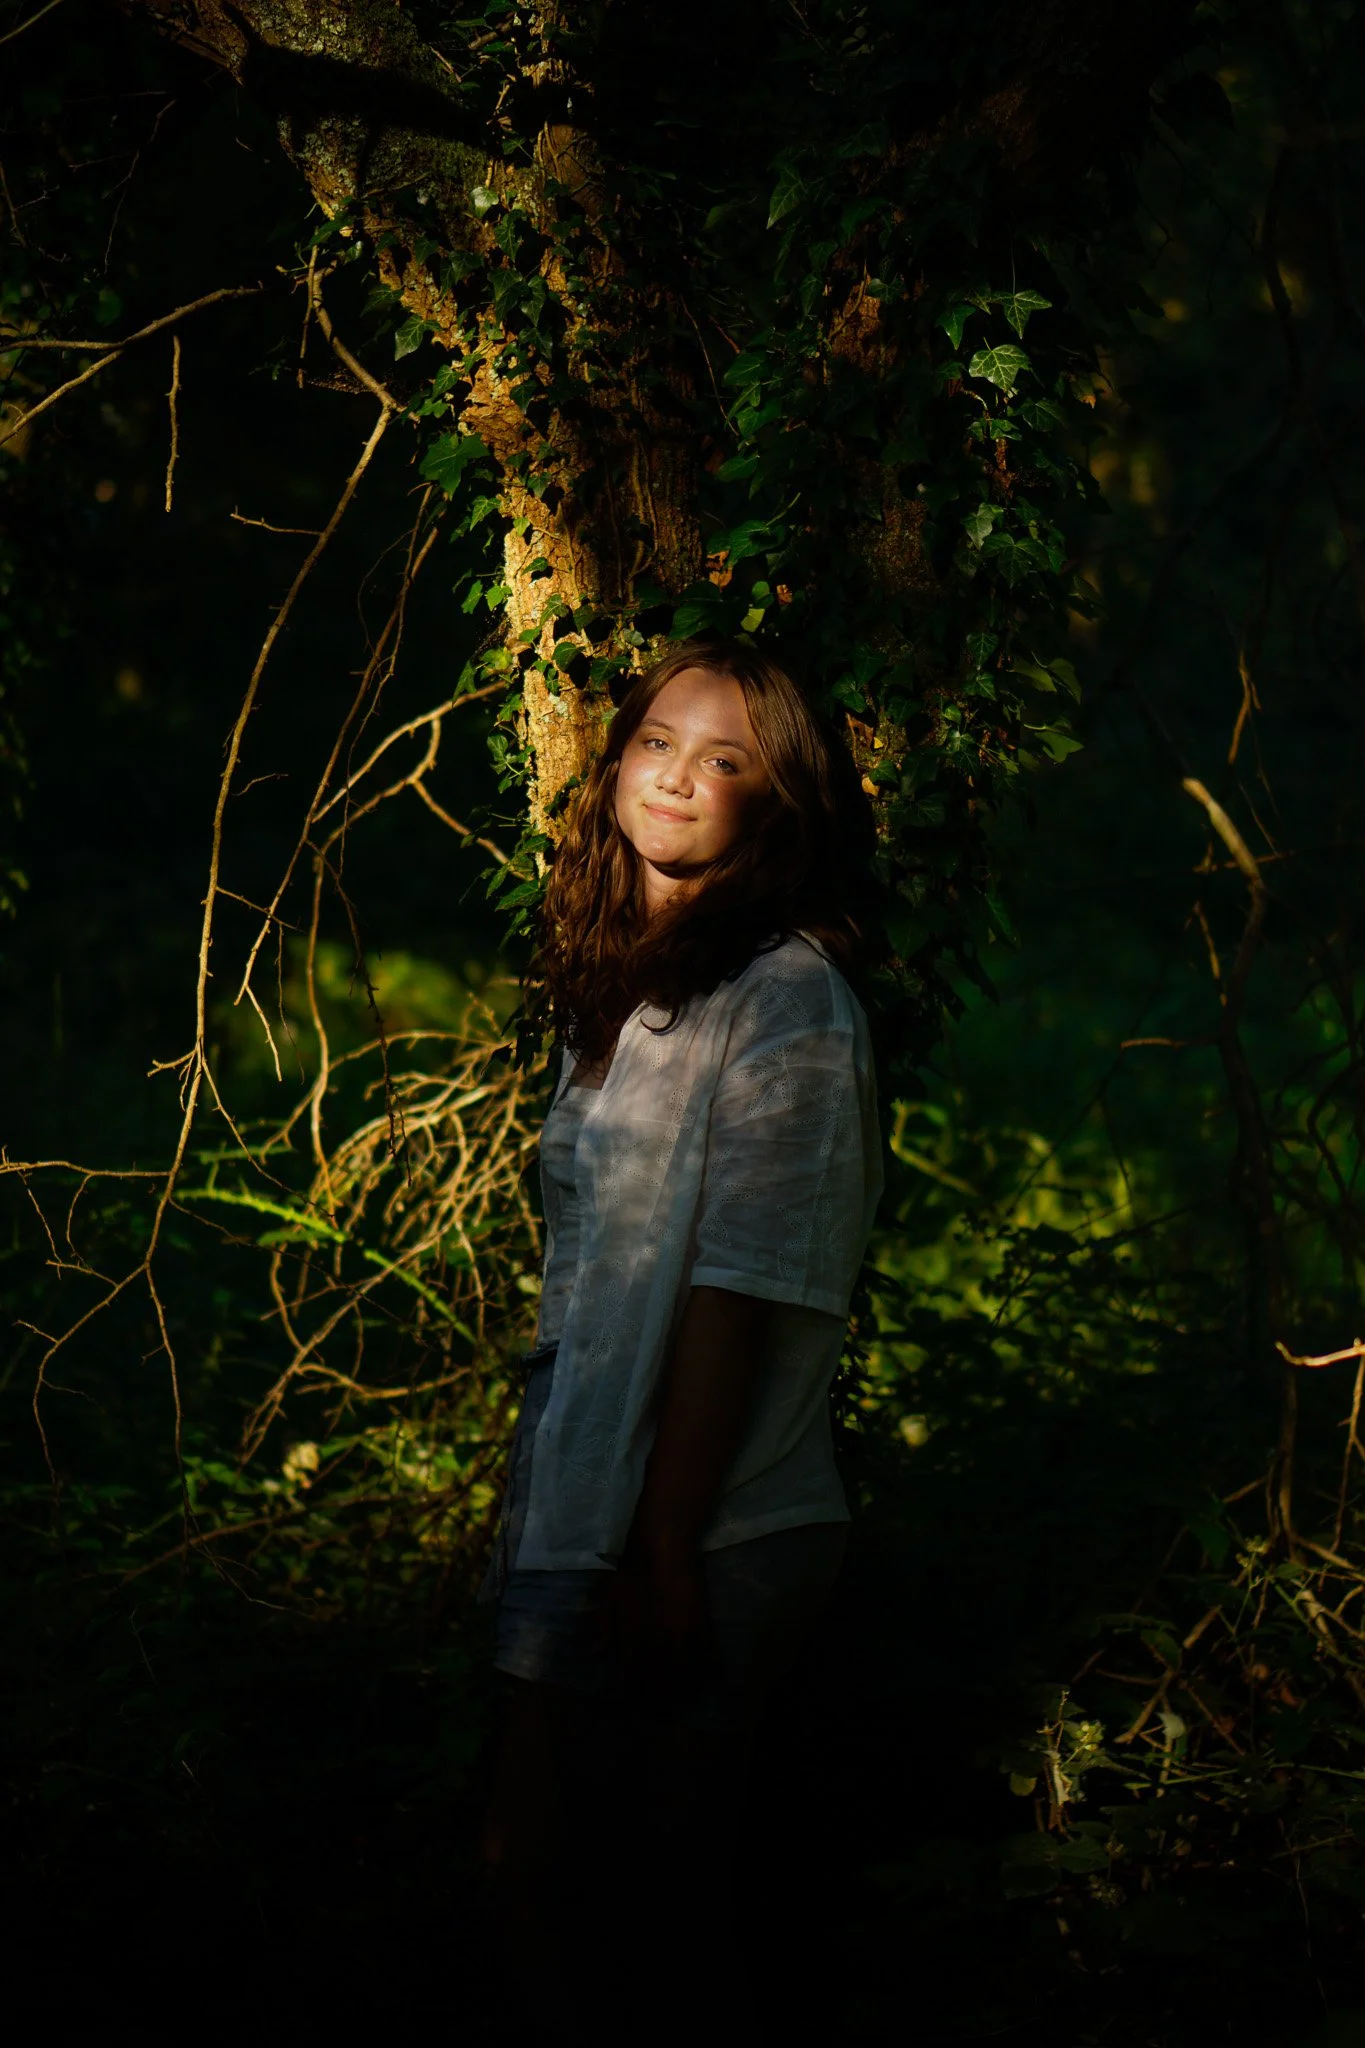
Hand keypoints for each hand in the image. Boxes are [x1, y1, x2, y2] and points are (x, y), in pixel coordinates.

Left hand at [604, 1546, 711, 1705]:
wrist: (660, 1549)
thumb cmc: (630, 1572)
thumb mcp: (608, 1599)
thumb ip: (603, 1628)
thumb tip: (596, 1653)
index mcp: (628, 1638)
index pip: (630, 1677)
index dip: (632, 1695)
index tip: (635, 1706)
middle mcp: (652, 1642)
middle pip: (657, 1683)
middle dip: (658, 1701)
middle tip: (660, 1712)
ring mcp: (678, 1635)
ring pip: (682, 1675)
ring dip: (682, 1691)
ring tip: (683, 1700)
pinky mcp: (698, 1624)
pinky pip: (705, 1655)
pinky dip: (707, 1669)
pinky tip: (708, 1678)